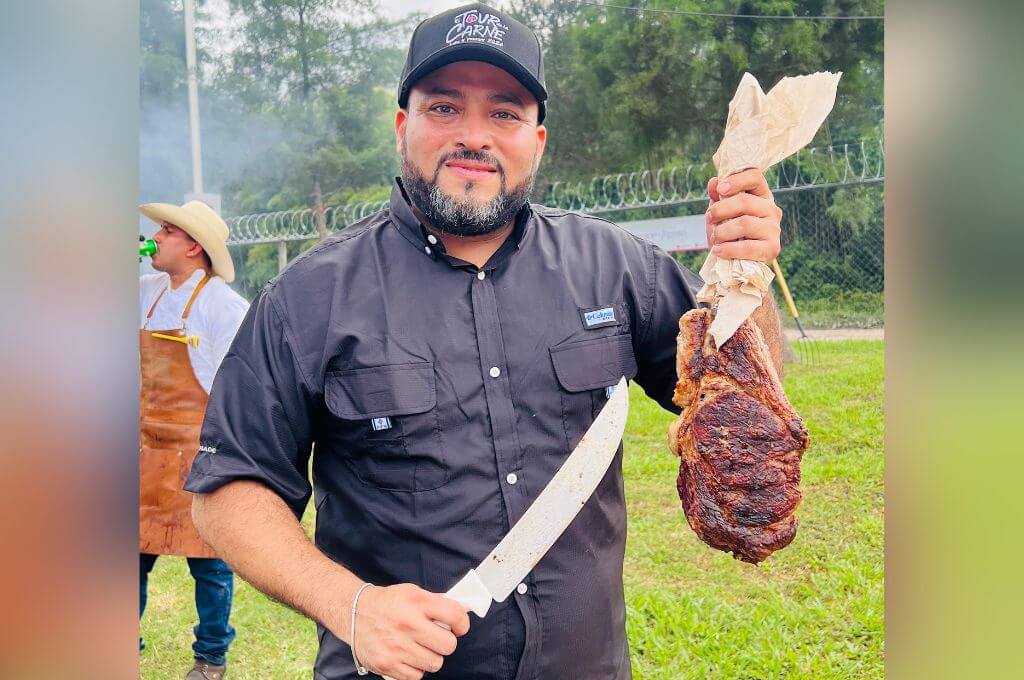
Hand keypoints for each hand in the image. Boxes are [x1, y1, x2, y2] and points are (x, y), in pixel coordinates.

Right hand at [350, 583, 469, 679]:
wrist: (355, 613)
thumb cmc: (388, 603)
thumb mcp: (413, 592)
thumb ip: (437, 602)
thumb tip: (463, 612)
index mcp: (416, 602)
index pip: (455, 615)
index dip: (462, 623)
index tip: (458, 627)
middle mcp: (407, 624)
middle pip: (448, 645)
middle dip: (446, 643)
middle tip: (436, 638)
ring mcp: (397, 646)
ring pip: (435, 663)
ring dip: (431, 657)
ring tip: (419, 647)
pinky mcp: (387, 664)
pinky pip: (417, 676)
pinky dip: (415, 669)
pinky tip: (408, 656)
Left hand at [705, 168, 782, 261]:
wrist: (739, 261)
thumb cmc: (730, 232)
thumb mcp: (721, 212)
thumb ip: (718, 196)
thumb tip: (714, 181)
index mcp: (761, 195)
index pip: (755, 177)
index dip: (737, 180)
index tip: (720, 189)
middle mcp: (771, 209)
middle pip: (745, 201)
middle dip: (720, 210)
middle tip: (709, 218)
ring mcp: (774, 229)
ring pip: (744, 223)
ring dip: (722, 231)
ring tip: (713, 238)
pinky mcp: (772, 248)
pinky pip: (748, 247)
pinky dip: (728, 249)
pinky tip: (717, 250)